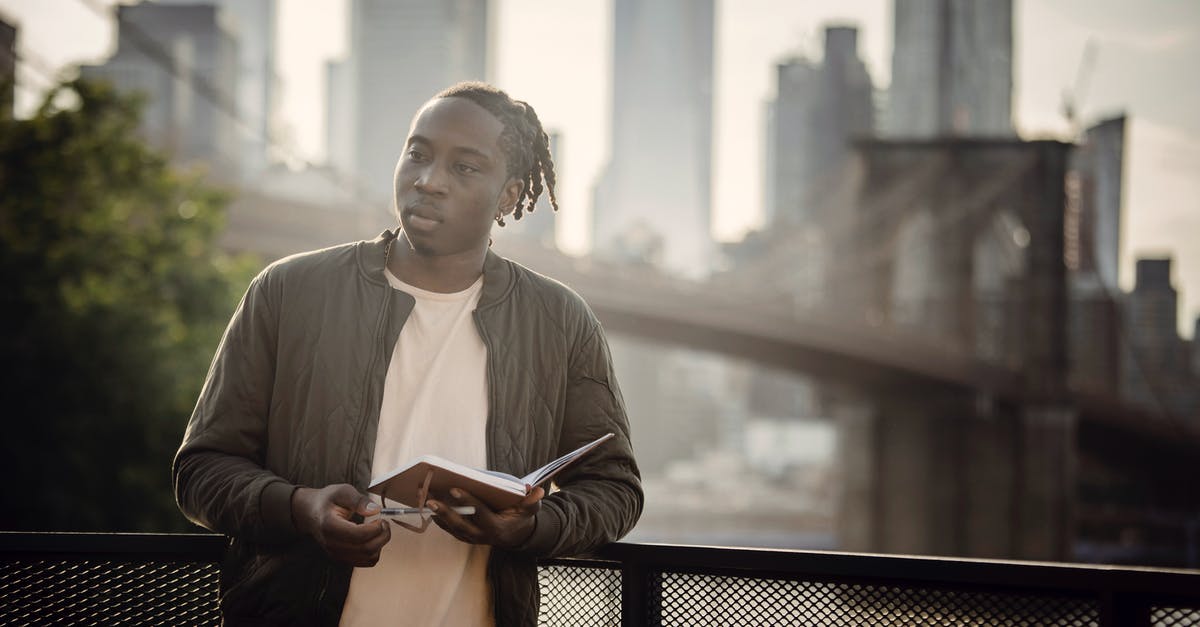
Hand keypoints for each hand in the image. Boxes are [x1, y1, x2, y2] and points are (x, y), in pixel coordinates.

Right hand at [291, 484, 390, 565]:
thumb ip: (359, 500)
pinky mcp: (342, 559)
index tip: (380, 518)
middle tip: (384, 523)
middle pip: (366, 549)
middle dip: (382, 536)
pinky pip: (366, 562)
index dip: (375, 528)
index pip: (358, 535)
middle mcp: (331, 544)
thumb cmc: (328, 501)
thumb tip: (375, 510)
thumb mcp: (342, 491)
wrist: (311, 513)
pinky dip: (376, 551)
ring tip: (379, 530)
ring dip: (381, 544)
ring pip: (368, 558)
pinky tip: (373, 538)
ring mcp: (336, 554)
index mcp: (329, 526)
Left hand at [427, 486, 543, 548]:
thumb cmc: (521, 518)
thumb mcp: (530, 510)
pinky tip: (428, 505)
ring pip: (450, 526)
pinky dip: (438, 517)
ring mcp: (471, 537)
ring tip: (423, 497)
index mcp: (495, 527)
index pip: (479, 513)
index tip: (454, 489)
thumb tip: (536, 491)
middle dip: (443, 511)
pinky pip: (448, 527)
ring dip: (436, 513)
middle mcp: (480, 535)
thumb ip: (532, 502)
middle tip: (429, 498)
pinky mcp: (464, 536)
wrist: (516, 536)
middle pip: (458, 524)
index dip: (467, 501)